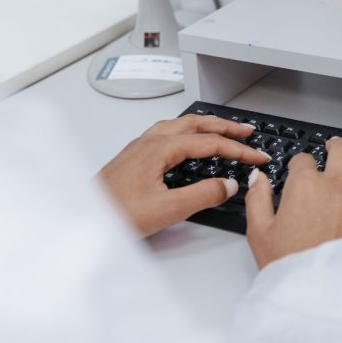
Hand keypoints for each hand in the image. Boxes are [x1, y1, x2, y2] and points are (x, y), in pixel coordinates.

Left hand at [98, 115, 269, 236]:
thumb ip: (202, 195)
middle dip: (225, 126)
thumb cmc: (115, 213)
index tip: (257, 156)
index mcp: (159, 149)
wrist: (84, 218)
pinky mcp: (134, 156)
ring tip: (223, 131)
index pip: (209, 142)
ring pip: (180, 125)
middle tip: (247, 132)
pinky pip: (167, 133)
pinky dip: (187, 131)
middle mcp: (149, 142)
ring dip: (205, 125)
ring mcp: (140, 147)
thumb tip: (227, 185)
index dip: (238, 149)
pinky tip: (187, 141)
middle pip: (195, 124)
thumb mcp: (167, 210)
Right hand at [244, 133, 341, 268]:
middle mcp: (336, 184)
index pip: (303, 160)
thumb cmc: (291, 266)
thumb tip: (258, 179)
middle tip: (336, 145)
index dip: (300, 163)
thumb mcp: (260, 233)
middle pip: (340, 149)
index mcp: (304, 185)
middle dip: (336, 144)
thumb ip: (257, 199)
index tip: (301, 169)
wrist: (323, 293)